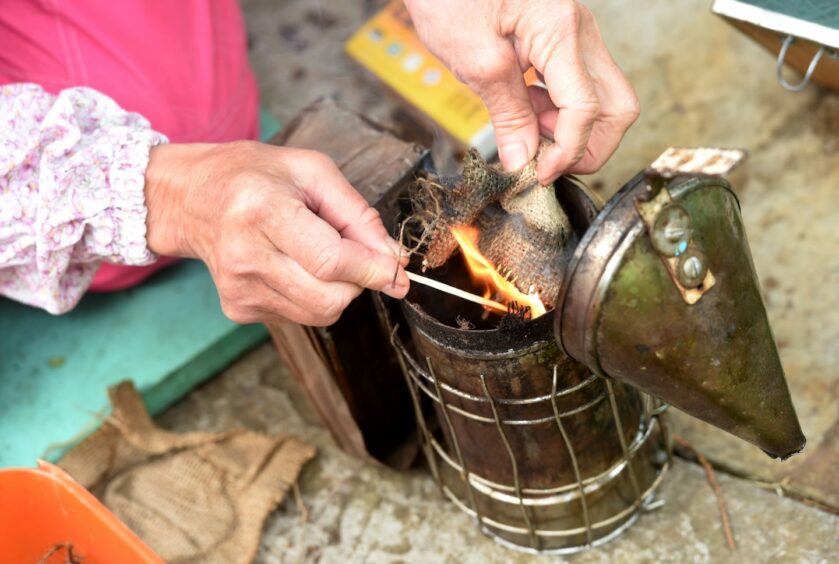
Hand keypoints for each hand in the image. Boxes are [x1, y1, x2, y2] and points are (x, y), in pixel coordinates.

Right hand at [143, 141, 407, 325]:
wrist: (191, 197)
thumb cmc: (254, 176)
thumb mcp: (312, 172)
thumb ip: (359, 215)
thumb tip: (395, 259)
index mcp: (261, 211)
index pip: (330, 261)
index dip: (372, 269)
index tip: (397, 269)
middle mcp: (245, 256)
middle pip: (330, 297)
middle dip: (358, 280)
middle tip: (352, 250)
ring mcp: (239, 289)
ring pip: (320, 313)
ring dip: (337, 288)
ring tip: (316, 251)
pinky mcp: (238, 308)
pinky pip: (301, 315)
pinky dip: (312, 294)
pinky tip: (292, 264)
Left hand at [405, 0, 639, 182]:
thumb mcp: (473, 59)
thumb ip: (506, 113)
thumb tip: (524, 161)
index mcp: (561, 31)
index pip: (587, 109)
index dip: (568, 152)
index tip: (540, 175)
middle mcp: (580, 30)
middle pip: (617, 106)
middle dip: (589, 145)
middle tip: (547, 162)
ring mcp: (575, 33)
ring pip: (602, 98)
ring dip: (571, 128)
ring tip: (525, 128)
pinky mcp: (562, 38)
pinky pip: (578, 84)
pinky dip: (558, 109)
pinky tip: (524, 108)